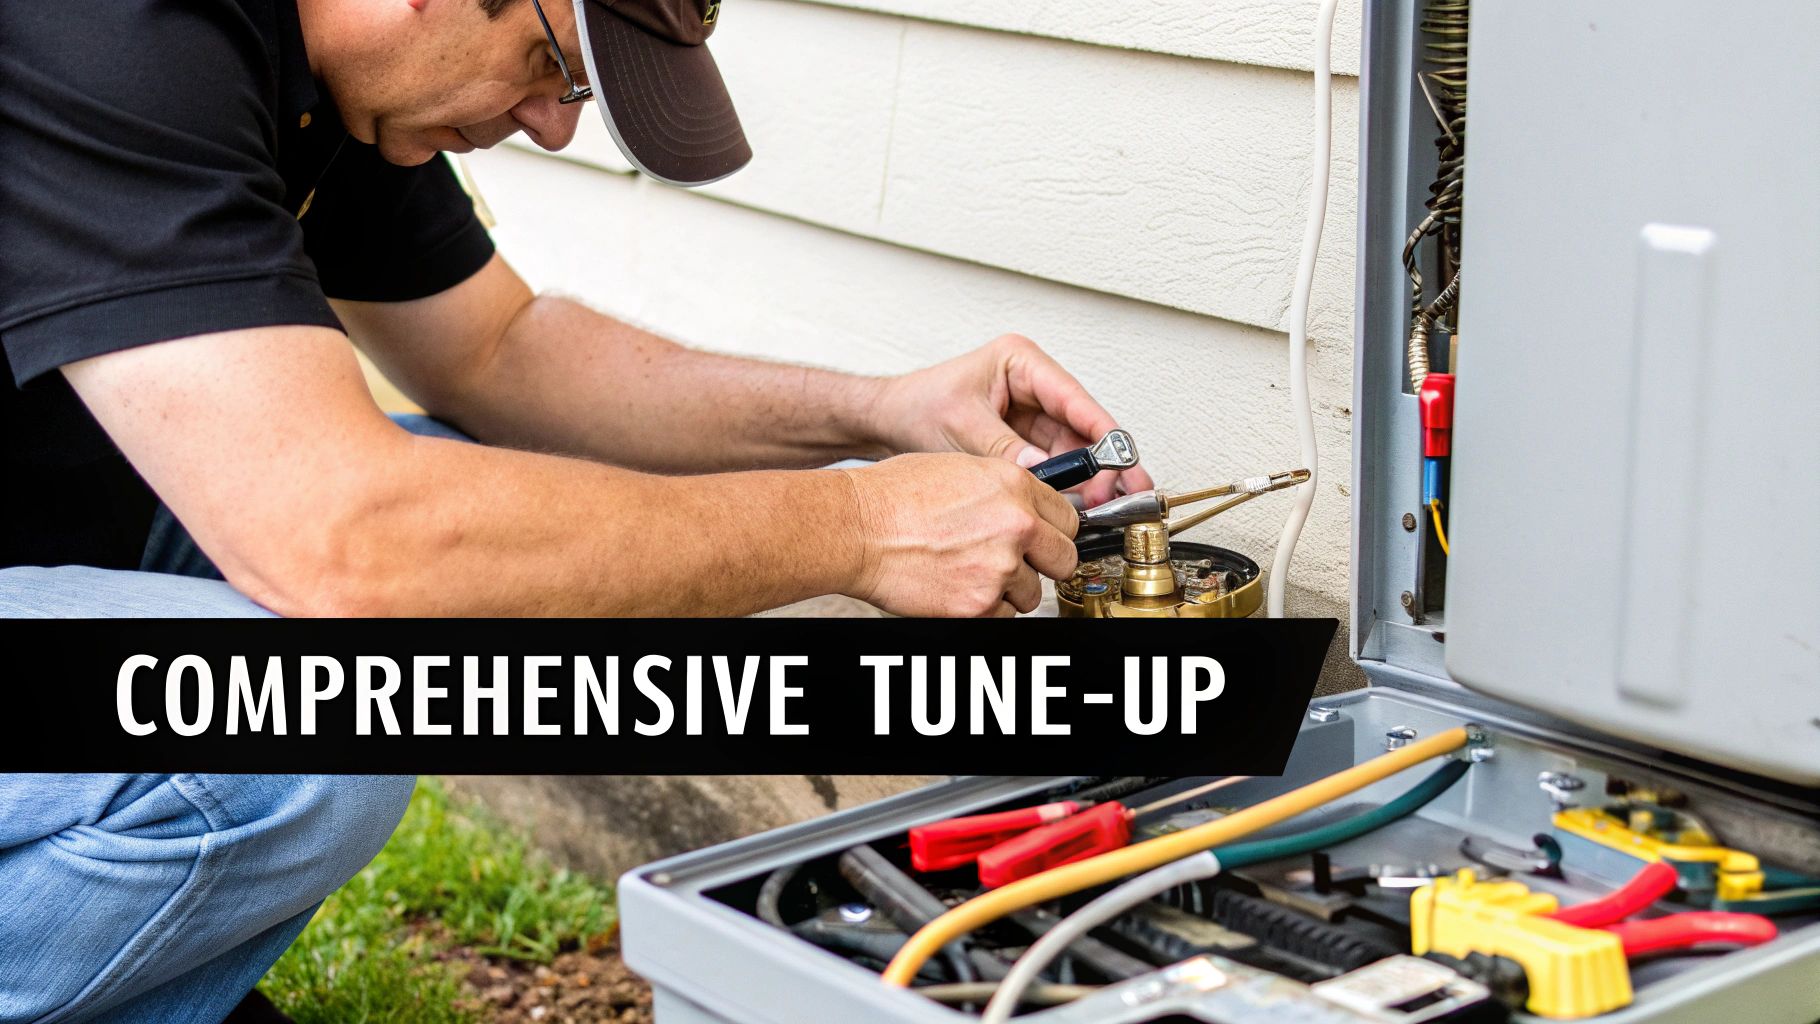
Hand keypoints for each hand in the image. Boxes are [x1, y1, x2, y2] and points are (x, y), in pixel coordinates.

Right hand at [841, 453, 1078, 616]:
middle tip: (1016, 563)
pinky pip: (1003, 617)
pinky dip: (984, 610)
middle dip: (1043, 564)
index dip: (1053, 532)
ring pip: (1031, 593)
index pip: (1068, 519)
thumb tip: (1029, 509)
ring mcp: (1000, 569)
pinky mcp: (979, 605)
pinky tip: (956, 588)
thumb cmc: (892, 497)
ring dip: (1008, 589)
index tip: (1043, 541)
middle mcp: (1017, 526)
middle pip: (1063, 560)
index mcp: (1015, 486)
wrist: (857, 529)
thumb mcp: (961, 469)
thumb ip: (1004, 491)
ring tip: (969, 572)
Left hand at [872, 334, 1154, 506]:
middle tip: (1115, 495)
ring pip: (1071, 448)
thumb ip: (1004, 449)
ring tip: (1099, 508)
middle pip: (1080, 426)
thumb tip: (1040, 472)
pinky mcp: (1023, 438)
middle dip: (1099, 464)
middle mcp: (1031, 384)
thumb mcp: (961, 427)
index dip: (1101, 431)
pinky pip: (1053, 463)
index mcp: (1020, 362)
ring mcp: (1029, 412)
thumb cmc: (915, 408)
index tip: (1122, 459)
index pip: (1072, 397)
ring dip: (1086, 478)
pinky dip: (1065, 485)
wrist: (886, 423)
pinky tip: (1075, 506)